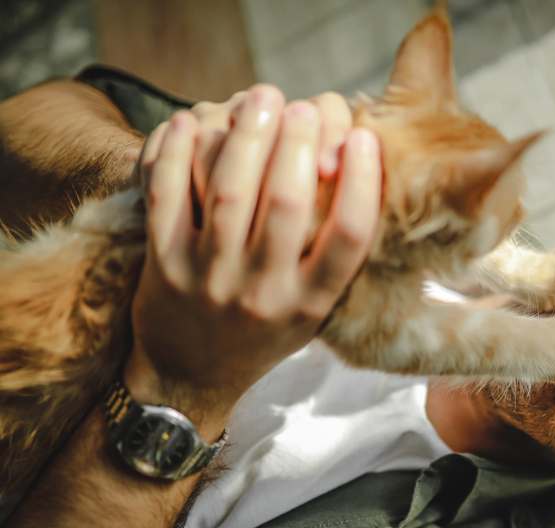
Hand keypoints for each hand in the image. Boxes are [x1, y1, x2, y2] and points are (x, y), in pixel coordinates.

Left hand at [126, 84, 380, 435]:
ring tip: (264, 99)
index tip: (364, 138)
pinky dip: (179, 153)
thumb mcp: (312, 308)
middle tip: (306, 108)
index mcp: (312, 303)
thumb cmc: (264, 329)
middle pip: (288, 206)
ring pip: (230, 194)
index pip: (348, 238)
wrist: (191, 376)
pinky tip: (193, 122)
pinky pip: (169, 197)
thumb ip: (333, 255)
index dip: (360, 182)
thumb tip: (356, 167)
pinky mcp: (164, 266)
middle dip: (300, 145)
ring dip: (248, 137)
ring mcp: (211, 281)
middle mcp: (265, 295)